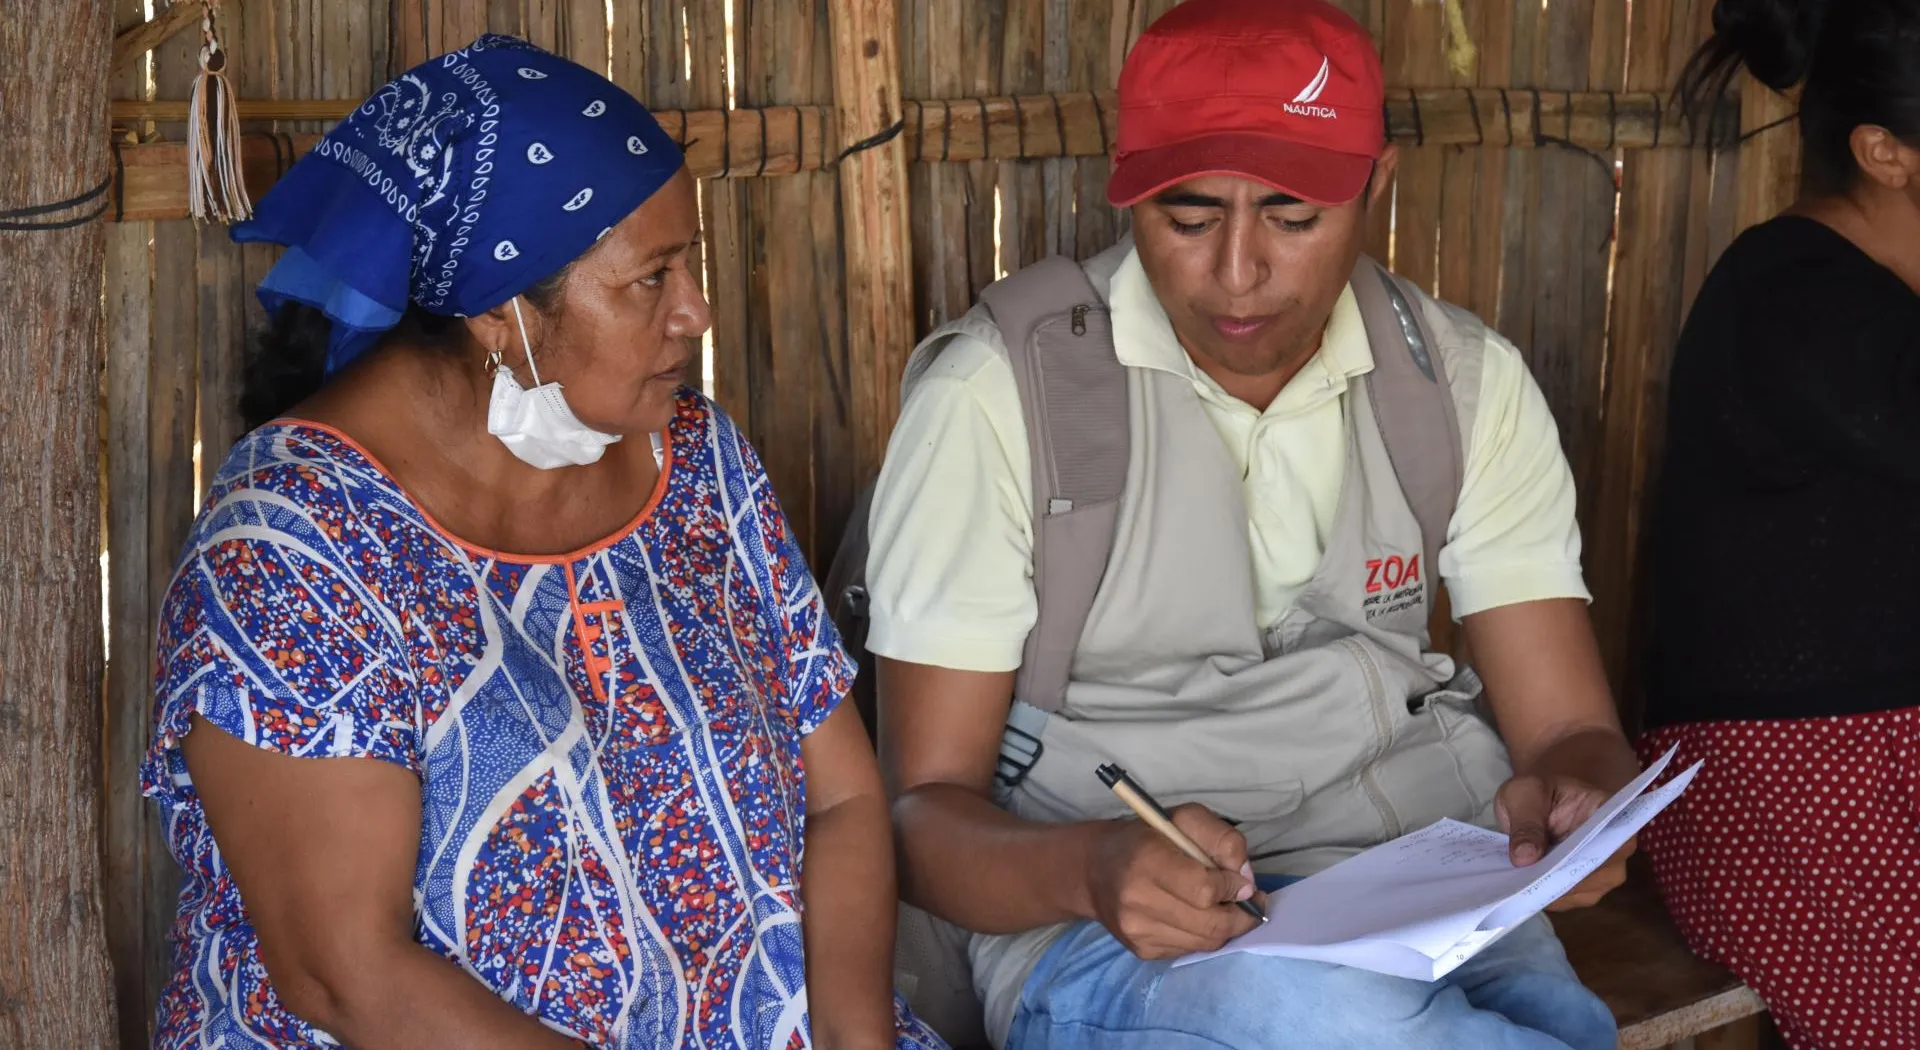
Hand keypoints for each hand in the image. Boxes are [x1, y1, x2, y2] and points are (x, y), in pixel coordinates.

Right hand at [1085, 804, 1262, 958]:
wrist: (1093, 870)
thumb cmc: (1145, 838)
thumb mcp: (1185, 819)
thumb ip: (1223, 840)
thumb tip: (1246, 881)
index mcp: (1147, 860)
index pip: (1205, 890)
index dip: (1232, 888)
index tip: (1242, 883)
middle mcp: (1138, 900)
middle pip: (1211, 924)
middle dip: (1241, 916)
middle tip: (1250, 903)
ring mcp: (1138, 931)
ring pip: (1205, 942)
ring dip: (1226, 928)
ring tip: (1226, 908)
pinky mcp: (1141, 950)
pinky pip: (1190, 950)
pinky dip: (1203, 936)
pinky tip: (1197, 918)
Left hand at [1494, 773, 1632, 910]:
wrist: (1535, 802)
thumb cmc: (1537, 791)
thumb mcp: (1524, 794)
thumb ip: (1526, 822)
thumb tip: (1525, 858)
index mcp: (1614, 816)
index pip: (1609, 843)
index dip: (1580, 858)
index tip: (1550, 867)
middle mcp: (1618, 849)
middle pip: (1595, 874)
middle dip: (1558, 878)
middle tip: (1523, 880)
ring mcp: (1604, 873)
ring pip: (1579, 892)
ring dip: (1548, 889)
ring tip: (1518, 882)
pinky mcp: (1585, 889)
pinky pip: (1566, 899)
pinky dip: (1543, 895)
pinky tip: (1522, 887)